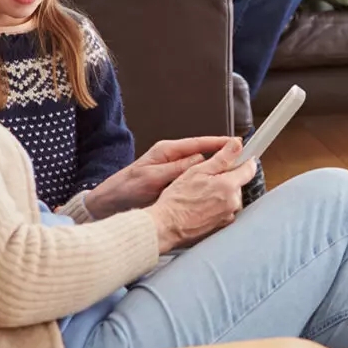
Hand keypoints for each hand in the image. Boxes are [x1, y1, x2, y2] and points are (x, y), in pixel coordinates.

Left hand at [84, 137, 237, 218]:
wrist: (109, 204)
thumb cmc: (126, 189)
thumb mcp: (151, 178)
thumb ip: (175, 169)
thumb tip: (198, 161)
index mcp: (167, 152)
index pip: (199, 143)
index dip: (219, 143)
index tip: (237, 143)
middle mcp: (172, 159)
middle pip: (203, 156)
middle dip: (220, 161)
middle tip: (239, 165)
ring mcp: (172, 171)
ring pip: (199, 171)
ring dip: (211, 176)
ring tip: (229, 181)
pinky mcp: (171, 184)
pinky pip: (192, 182)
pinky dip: (201, 186)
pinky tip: (211, 194)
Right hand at [151, 140, 260, 249]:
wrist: (167, 225)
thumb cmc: (178, 199)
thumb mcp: (197, 171)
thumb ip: (222, 157)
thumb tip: (237, 145)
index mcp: (229, 186)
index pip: (249, 169)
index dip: (244, 161)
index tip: (238, 157)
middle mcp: (233, 202)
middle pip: (238, 183)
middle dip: (226, 178)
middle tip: (206, 179)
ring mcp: (228, 215)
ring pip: (231, 197)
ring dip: (221, 192)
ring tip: (200, 194)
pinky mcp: (221, 225)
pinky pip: (224, 209)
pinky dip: (216, 205)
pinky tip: (201, 205)